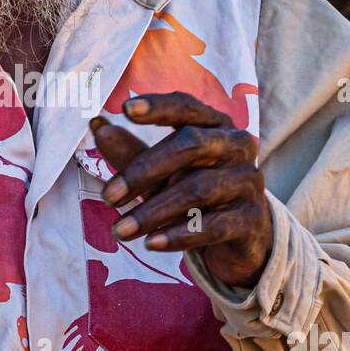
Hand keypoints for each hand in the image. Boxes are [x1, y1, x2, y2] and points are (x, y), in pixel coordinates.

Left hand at [91, 92, 272, 289]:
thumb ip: (132, 152)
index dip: (158, 106)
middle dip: (144, 171)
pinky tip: (151, 244)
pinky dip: (180, 235)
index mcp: (214, 125)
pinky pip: (214, 226)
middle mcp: (237, 146)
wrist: (240, 238)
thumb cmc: (195, 194)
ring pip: (198, 190)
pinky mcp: (251, 219)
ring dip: (153, 212)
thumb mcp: (162, 173)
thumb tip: (98, 127)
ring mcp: (248, 181)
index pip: (187, 107)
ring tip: (120, 230)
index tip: (125, 109)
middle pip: (191, 145)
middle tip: (108, 196)